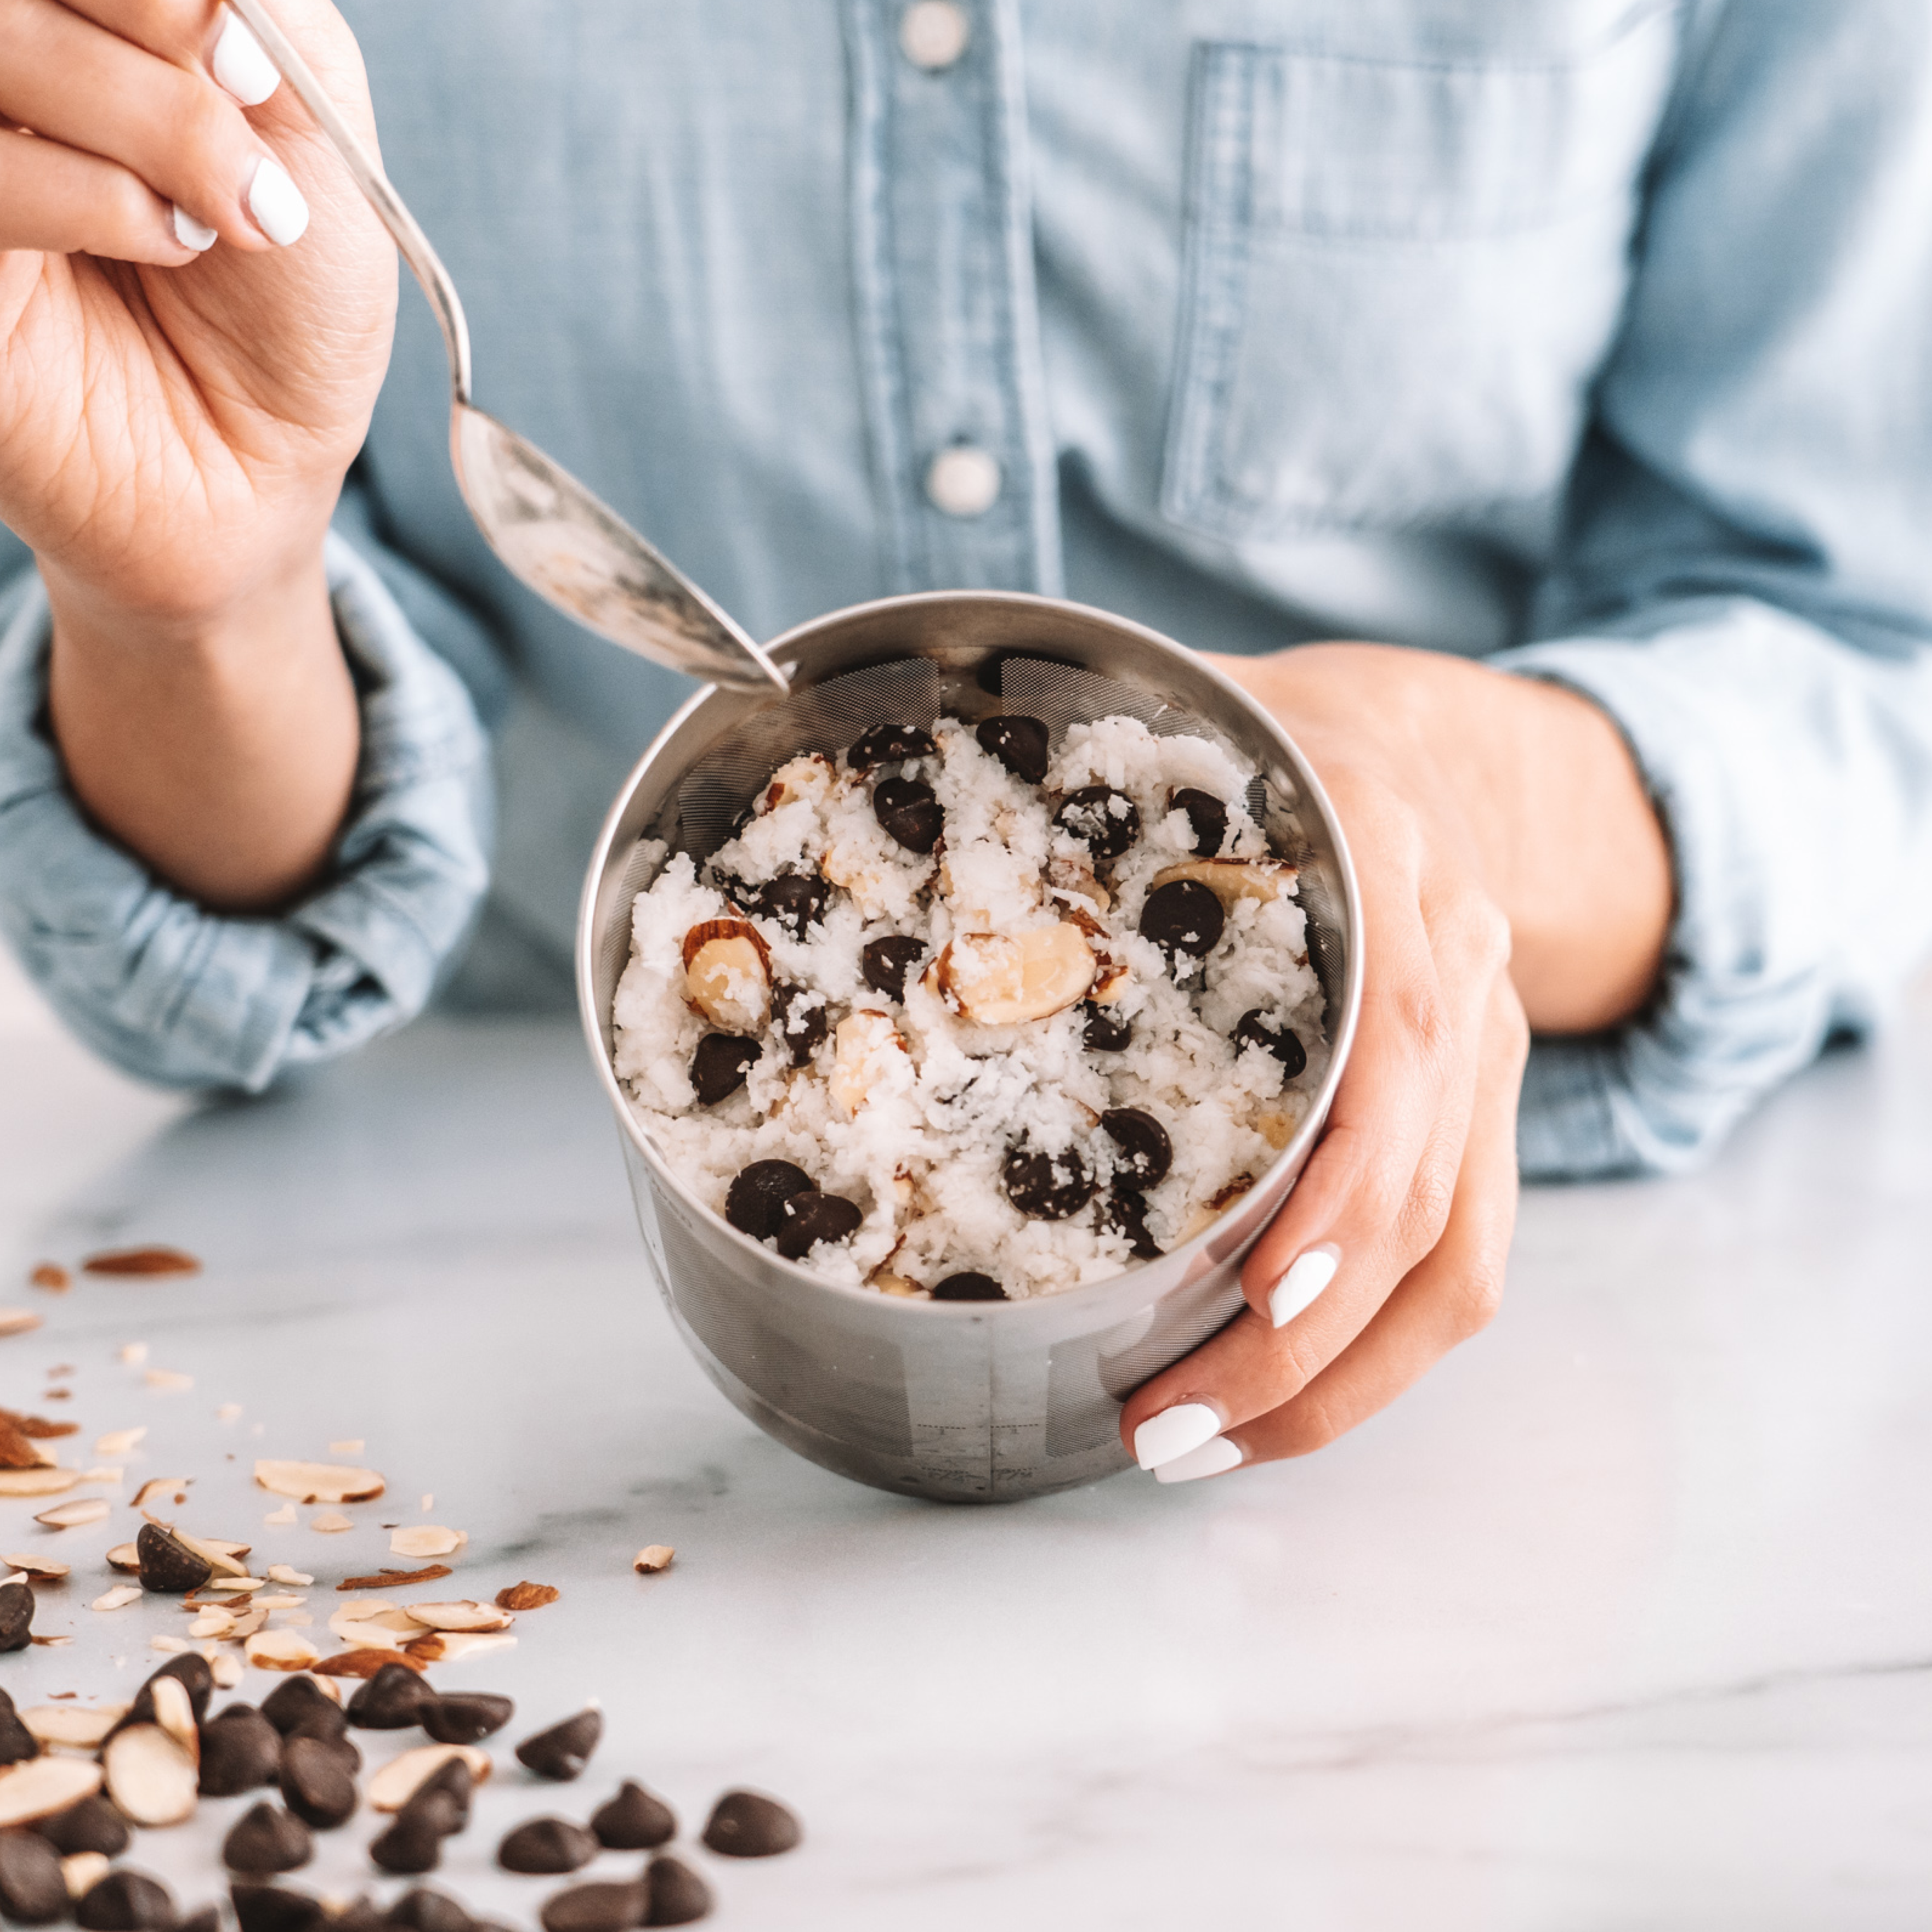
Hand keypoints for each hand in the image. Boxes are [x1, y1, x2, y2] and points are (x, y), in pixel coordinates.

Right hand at [0, 0, 396, 904]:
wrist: (263, 464)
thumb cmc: (287, 304)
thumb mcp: (314, 138)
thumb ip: (266, 26)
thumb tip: (217, 0)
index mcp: (86, 27)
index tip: (253, 61)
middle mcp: (11, 75)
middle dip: (154, 21)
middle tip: (247, 106)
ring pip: (2, 46)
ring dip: (147, 119)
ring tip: (234, 211)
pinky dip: (94, 195)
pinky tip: (168, 244)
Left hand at [1120, 644, 1670, 1483]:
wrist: (1425, 747)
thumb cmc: (1273, 737)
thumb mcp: (1199, 708)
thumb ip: (1088, 735)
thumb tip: (926, 757)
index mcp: (1393, 860)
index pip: (1406, 1052)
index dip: (1345, 1186)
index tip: (1258, 1295)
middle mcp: (1461, 972)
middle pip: (1429, 1200)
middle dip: (1303, 1348)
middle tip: (1159, 1429)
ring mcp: (1484, 1059)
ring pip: (1459, 1264)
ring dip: (1337, 1385)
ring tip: (1197, 1445)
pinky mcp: (1473, 1125)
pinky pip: (1457, 1263)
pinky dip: (1366, 1354)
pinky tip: (1260, 1397)